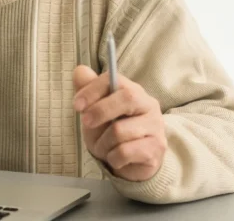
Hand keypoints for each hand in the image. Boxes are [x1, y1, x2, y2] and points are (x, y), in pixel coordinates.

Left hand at [73, 65, 166, 181]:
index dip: (92, 90)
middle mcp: (149, 105)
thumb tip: (79, 70)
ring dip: (102, 143)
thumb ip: (87, 89)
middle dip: (100, 111)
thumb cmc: (110, 131)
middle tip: (86, 123)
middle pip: (127, 98)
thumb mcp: (94, 110)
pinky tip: (116, 158)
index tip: (77, 105)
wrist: (130, 163)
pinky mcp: (156, 149)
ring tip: (104, 147)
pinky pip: (125, 152)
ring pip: (120, 130)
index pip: (114, 80)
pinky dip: (112, 157)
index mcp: (133, 90)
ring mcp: (156, 127)